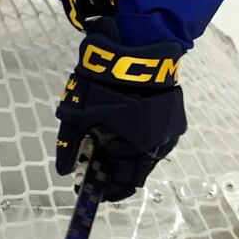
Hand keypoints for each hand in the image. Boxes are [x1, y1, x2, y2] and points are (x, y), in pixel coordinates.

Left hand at [54, 20, 185, 202]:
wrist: (134, 49)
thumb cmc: (102, 83)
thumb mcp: (78, 113)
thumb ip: (70, 145)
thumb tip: (64, 170)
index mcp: (134, 148)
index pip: (122, 183)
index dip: (107, 189)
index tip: (95, 189)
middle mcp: (157, 146)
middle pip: (137, 172)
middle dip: (119, 174)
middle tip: (102, 167)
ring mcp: (169, 131)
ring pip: (149, 155)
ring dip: (132, 156)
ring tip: (115, 147)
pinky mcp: (175, 117)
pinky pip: (159, 138)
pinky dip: (144, 139)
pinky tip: (131, 130)